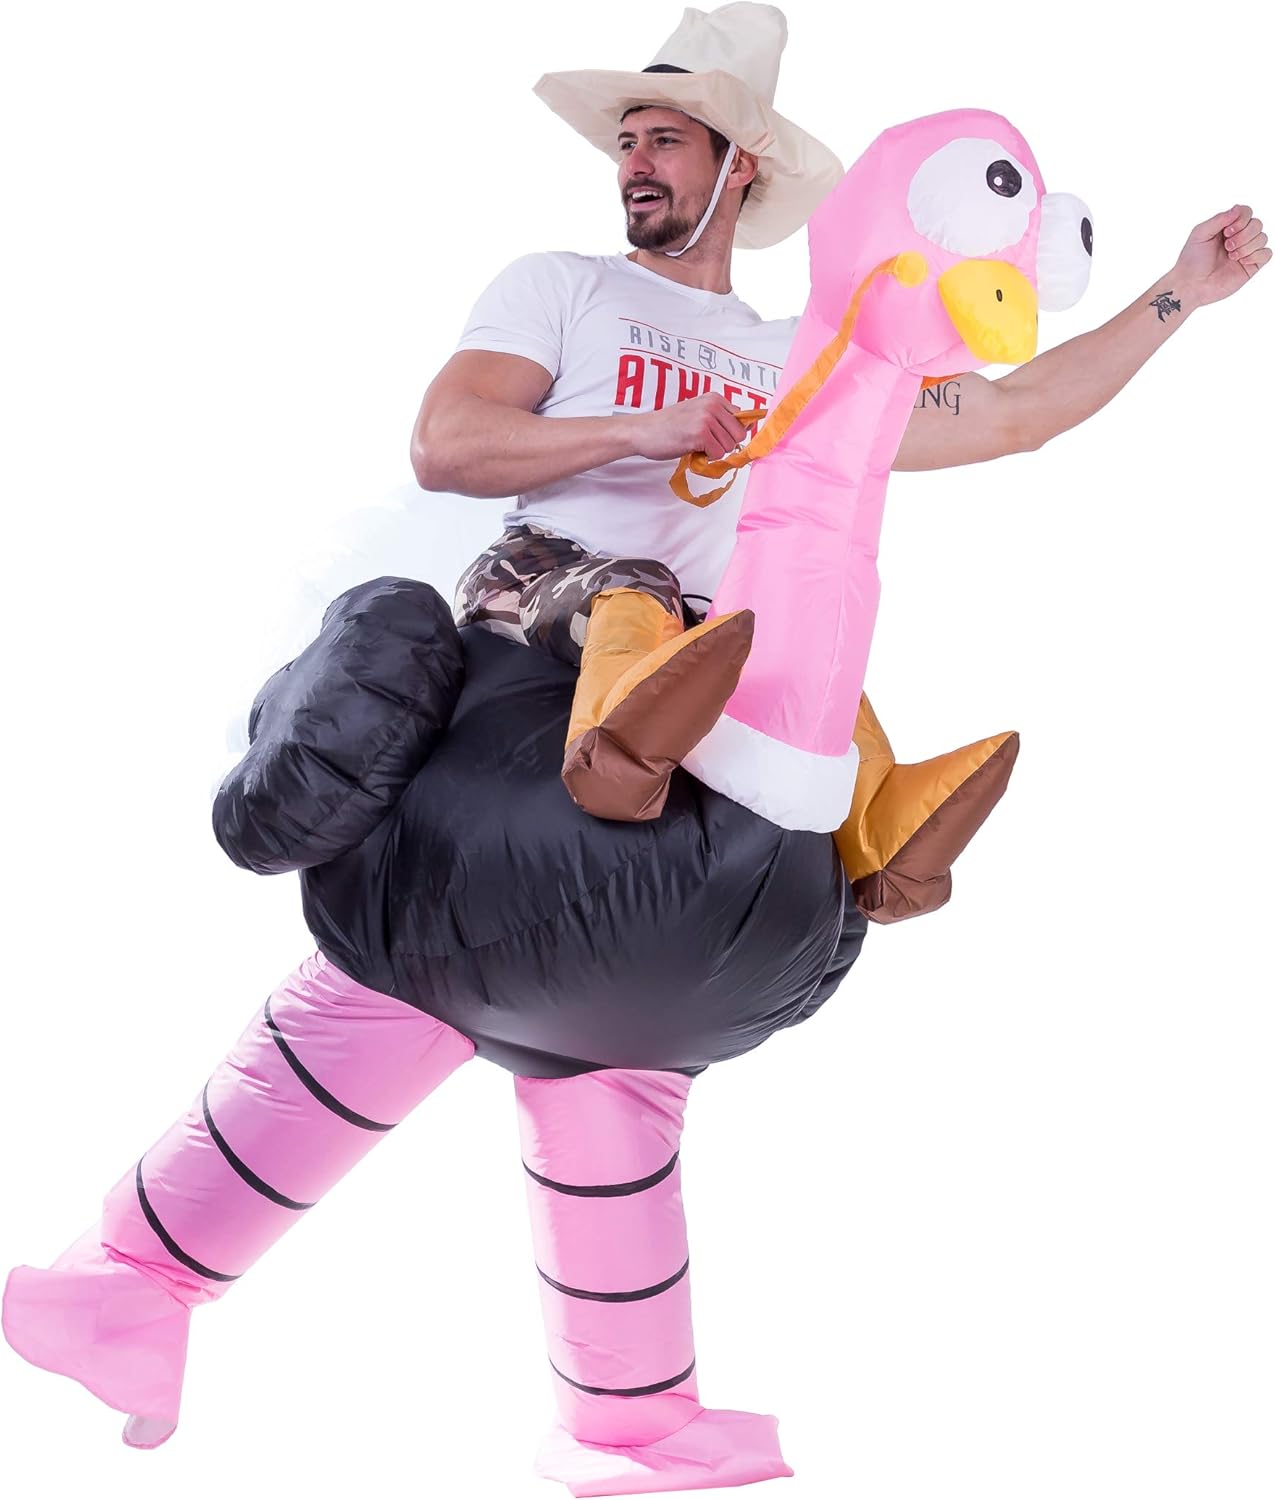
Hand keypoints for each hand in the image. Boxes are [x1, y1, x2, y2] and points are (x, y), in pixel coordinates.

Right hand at [630, 394, 750, 461]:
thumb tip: (749, 428)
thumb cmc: (669, 426)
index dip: (731, 433)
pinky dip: (706, 457)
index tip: (718, 437)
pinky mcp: (700, 434)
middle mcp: (713, 405)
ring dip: (714, 452)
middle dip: (725, 444)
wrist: (644, 431)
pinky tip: (692, 449)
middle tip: (706, 444)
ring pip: (729, 446)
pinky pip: (717, 454)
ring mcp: (707, 418)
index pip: (742, 419)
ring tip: (695, 444)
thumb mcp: (697, 413)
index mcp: (714, 398)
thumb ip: (720, 419)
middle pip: (739, 434)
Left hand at [1173, 204, 1268, 308]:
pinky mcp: (1251, 266)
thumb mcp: (1200, 233)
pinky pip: (1267, 254)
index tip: (1227, 232)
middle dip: (1243, 234)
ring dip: (1247, 246)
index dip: (1242, 219)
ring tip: (1231, 256)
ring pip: (1263, 238)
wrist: (1191, 285)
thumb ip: (1219, 219)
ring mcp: (1246, 252)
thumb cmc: (1191, 260)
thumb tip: (1237, 209)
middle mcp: (1239, 237)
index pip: (1246, 212)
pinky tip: (1242, 261)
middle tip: (1227, 246)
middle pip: (1257, 224)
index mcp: (1227, 227)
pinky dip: (1256, 255)